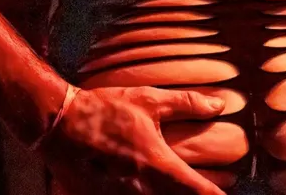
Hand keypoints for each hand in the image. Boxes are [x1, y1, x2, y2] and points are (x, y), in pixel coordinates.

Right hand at [39, 86, 226, 194]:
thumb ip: (187, 103)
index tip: (227, 192)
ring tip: (170, 187)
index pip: (200, 193)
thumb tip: (219, 105)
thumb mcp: (147, 100)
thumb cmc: (104, 110)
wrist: (57, 124)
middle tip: (207, 189)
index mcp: (158, 166)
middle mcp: (142, 191)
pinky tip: (144, 188)